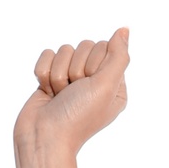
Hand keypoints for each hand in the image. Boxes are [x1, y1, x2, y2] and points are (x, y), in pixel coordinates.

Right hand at [14, 27, 130, 163]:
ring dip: (59, 75)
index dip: (93, 64)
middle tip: (73, 94)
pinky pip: (47, 55)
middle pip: (84, 45)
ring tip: (60, 97)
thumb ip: (119, 57)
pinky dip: (44, 74)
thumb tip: (124, 30)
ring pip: (64, 50)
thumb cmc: (78, 118)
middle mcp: (95, 80)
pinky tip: (48, 93)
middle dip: (75, 70)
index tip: (90, 86)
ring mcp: (72, 79)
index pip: (105, 47)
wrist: (44, 138)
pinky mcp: (52, 78)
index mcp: (114, 84)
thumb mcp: (106, 87)